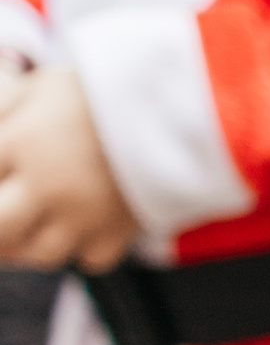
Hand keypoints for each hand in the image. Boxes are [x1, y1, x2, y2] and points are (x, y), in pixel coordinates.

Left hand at [0, 66, 138, 270]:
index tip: (6, 177)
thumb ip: (4, 110)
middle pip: (0, 231)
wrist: (177, 107)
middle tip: (7, 216)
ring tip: (41, 223)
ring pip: (41, 255)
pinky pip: (90, 259)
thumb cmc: (104, 90)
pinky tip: (84, 227)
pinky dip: (83, 248)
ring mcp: (84, 214)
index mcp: (18, 143)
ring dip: (34, 242)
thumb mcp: (40, 85)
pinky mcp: (120, 231)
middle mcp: (46, 186)